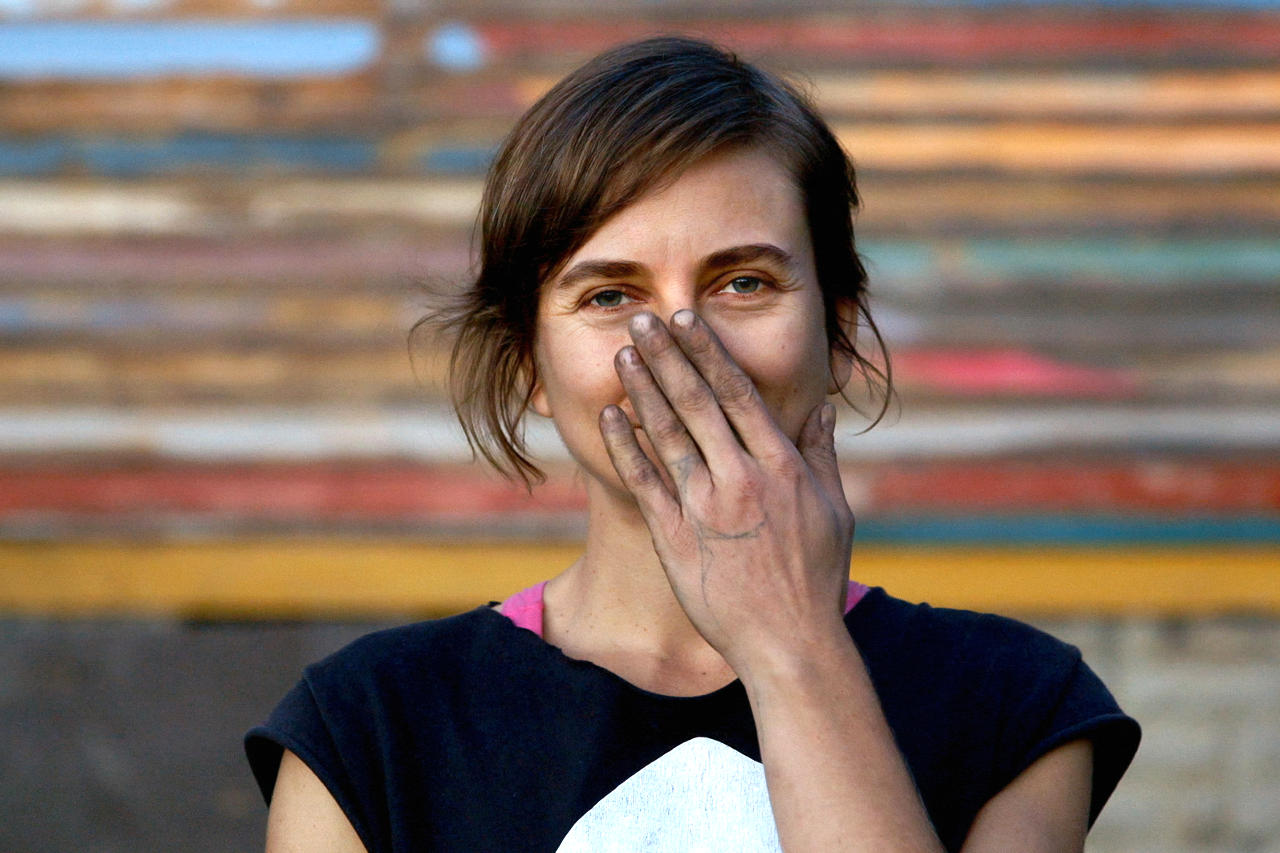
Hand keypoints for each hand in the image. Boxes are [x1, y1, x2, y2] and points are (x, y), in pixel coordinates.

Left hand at [598, 309, 854, 677]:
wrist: (789, 644)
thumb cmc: (816, 580)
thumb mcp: (834, 513)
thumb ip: (822, 457)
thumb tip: (821, 411)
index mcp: (781, 467)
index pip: (739, 394)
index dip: (707, 353)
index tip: (687, 320)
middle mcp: (741, 479)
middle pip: (697, 403)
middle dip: (668, 356)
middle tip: (643, 320)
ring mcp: (705, 509)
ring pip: (667, 435)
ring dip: (642, 390)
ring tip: (623, 355)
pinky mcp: (676, 539)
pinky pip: (644, 483)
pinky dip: (625, 447)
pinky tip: (609, 417)